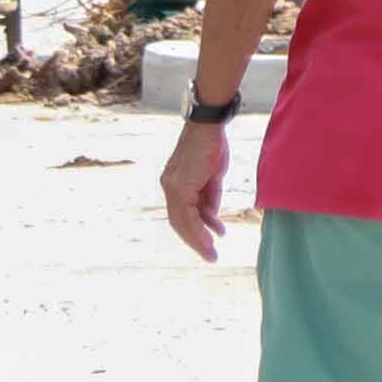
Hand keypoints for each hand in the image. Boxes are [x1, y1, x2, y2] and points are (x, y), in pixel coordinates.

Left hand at [162, 120, 231, 261]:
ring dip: (199, 239)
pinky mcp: (180, 186)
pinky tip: (212, 237)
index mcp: (175, 184)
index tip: (208, 242)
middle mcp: (170, 187)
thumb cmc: (211, 145)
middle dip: (196, 241)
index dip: (194, 231)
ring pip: (183, 222)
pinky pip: (189, 214)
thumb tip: (211, 215)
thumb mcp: (212, 176)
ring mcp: (173, 187)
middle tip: (210, 255)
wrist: (208, 127)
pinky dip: (200, 228)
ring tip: (212, 253)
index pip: (181, 214)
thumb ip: (209, 196)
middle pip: (180, 222)